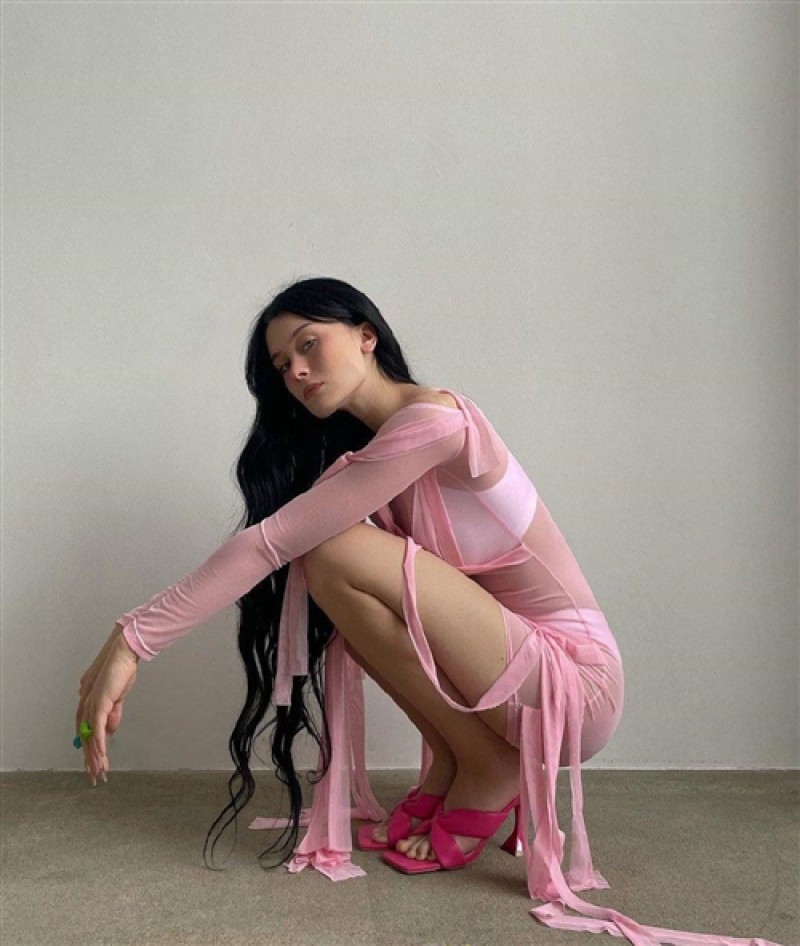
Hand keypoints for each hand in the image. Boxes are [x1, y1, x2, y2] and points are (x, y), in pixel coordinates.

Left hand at [76, 627, 138, 785]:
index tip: (94, 764)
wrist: (123, 655)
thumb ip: (113, 714)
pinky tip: (100, 756)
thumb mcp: (118, 697)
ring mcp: (91, 706)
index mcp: (89, 705)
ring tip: (98, 771)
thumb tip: (109, 731)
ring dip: (95, 757)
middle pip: (85, 739)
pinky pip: (97, 729)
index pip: (86, 733)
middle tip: (94, 776)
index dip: (89, 750)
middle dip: (90, 760)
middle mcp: (86, 707)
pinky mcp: (99, 704)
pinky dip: (98, 743)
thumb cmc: (120, 672)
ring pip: (90, 738)